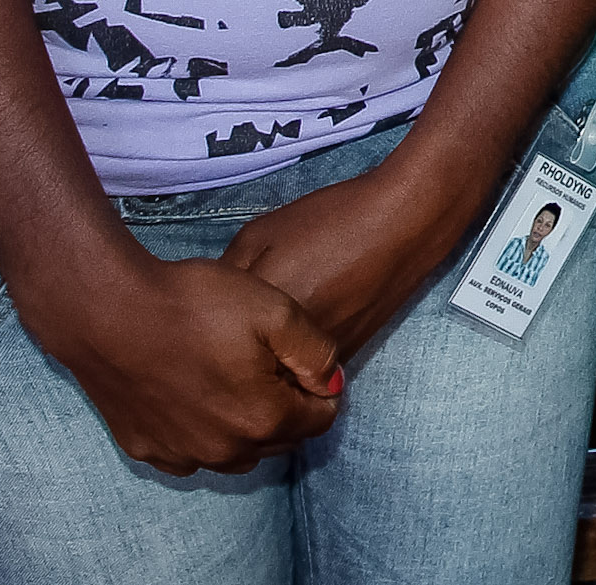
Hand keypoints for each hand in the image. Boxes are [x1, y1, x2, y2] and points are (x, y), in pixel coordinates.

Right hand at [33, 250, 343, 474]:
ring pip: (235, 452)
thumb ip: (316, 352)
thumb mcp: (275, 311)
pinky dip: (202, 432)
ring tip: (235, 378)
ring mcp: (180, 455)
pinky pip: (190, 453)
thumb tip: (333, 383)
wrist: (107, 311)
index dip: (320, 389)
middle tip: (272, 366)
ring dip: (246, 425)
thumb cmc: (193, 305)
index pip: (320, 420)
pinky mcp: (144, 447)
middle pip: (279, 440)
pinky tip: (194, 396)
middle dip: (287, 408)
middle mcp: (224, 451)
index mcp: (263, 419)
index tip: (304, 362)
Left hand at [221, 153, 484, 360]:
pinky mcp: (345, 360)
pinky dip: (288, 360)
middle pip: (236, 366)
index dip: (197, 328)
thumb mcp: (258, 235)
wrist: (403, 222)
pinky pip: (301, 373)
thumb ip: (226, 279)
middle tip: (216, 326)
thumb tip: (208, 309)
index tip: (192, 316)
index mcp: (259, 320)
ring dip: (254, 361)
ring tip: (253, 328)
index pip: (205, 341)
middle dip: (221, 352)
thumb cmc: (329, 220)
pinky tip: (292, 329)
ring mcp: (317, 362)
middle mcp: (287, 353)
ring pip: (270, 376)